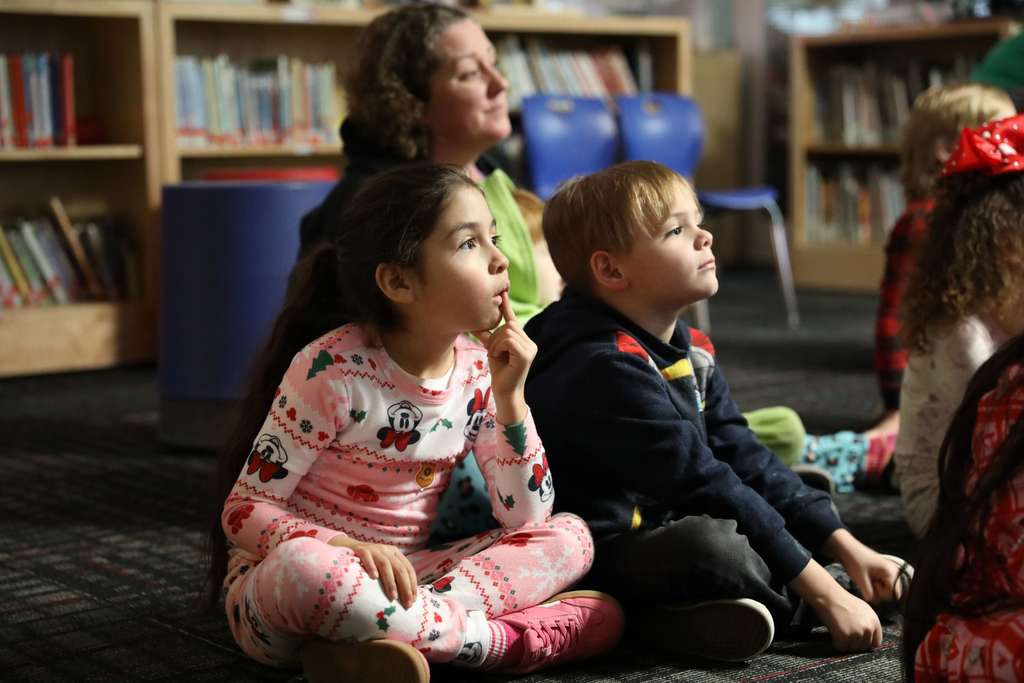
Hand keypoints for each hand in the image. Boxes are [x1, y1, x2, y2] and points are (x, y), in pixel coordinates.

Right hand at [328, 536, 417, 608]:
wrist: (346, 547)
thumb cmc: (366, 563)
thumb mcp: (382, 567)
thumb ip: (392, 576)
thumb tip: (405, 598)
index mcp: (394, 554)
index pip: (408, 569)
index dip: (412, 585)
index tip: (413, 600)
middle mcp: (386, 550)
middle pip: (400, 568)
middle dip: (406, 587)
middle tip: (407, 604)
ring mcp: (374, 549)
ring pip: (386, 565)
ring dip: (391, 582)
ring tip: (393, 597)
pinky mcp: (360, 550)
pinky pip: (367, 557)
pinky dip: (371, 567)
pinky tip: (374, 578)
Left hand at [474, 291, 536, 423]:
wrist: (504, 392)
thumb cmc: (499, 373)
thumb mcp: (493, 350)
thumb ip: (491, 337)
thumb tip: (478, 324)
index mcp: (524, 340)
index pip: (513, 320)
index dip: (507, 307)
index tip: (502, 293)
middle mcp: (530, 342)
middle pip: (508, 325)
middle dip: (495, 336)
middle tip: (491, 351)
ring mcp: (530, 348)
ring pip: (508, 331)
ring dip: (495, 342)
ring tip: (494, 354)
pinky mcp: (526, 354)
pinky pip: (508, 340)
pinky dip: (499, 346)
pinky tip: (498, 356)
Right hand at [815, 586, 882, 652]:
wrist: (829, 595)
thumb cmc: (842, 600)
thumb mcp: (863, 609)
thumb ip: (869, 623)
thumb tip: (870, 636)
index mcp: (874, 621)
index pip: (876, 643)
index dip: (866, 643)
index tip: (859, 641)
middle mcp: (868, 628)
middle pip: (864, 647)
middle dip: (854, 643)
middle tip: (845, 632)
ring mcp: (857, 633)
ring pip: (852, 648)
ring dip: (845, 643)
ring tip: (839, 630)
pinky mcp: (845, 636)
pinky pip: (841, 647)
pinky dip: (836, 643)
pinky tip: (834, 633)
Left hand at [824, 529, 903, 602]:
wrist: (846, 548)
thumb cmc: (854, 561)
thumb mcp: (861, 579)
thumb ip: (869, 593)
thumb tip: (873, 602)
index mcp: (891, 572)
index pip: (893, 593)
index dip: (881, 594)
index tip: (871, 585)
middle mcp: (892, 572)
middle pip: (890, 593)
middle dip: (878, 592)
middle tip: (867, 583)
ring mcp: (887, 572)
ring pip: (884, 590)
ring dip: (874, 590)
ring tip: (865, 581)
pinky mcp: (881, 573)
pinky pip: (881, 586)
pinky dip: (873, 586)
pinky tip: (865, 580)